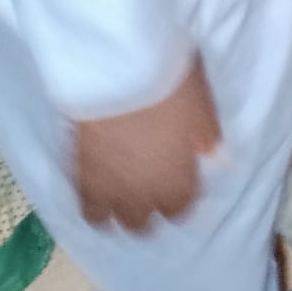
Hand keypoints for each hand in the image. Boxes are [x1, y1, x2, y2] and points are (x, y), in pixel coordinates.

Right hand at [71, 55, 219, 232]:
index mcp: (177, 181)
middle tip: (148, 184)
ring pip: (105, 219)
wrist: (117, 66)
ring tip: (117, 187)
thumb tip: (215, 156)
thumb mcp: (202, 105)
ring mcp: (105, 186)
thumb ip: (207, 137)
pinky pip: (81, 199)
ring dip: (112, 207)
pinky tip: (95, 175)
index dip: (180, 196)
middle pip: (140, 224)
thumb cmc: (169, 82)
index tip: (180, 178)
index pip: (179, 210)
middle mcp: (140, 194)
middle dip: (145, 209)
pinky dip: (89, 193)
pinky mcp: (77, 170)